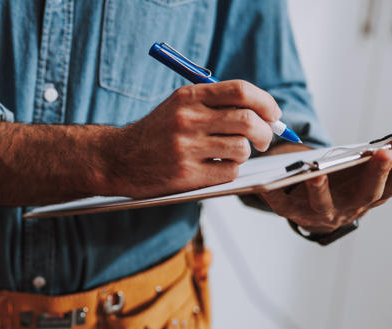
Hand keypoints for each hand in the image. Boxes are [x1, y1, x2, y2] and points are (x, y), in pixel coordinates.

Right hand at [107, 80, 280, 197]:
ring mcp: (186, 148)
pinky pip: (229, 171)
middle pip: (249, 120)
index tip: (274, 114)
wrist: (117, 159)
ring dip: (244, 154)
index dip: (266, 103)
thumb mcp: (179, 107)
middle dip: (266, 132)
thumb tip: (265, 114)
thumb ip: (216, 105)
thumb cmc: (156, 133)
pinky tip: (214, 167)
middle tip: (264, 139)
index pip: (241, 91)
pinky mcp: (186, 174)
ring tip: (230, 154)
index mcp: (188, 97)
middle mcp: (188, 119)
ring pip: (242, 149)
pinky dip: (229, 170)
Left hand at [262, 109, 391, 232]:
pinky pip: (282, 205)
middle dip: (379, 172)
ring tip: (317, 173)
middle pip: (370, 192)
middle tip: (384, 152)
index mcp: (377, 191)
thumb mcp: (370, 161)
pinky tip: (265, 183)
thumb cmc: (346, 180)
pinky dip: (273, 195)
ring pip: (324, 204)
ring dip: (321, 189)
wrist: (314, 209)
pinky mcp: (294, 212)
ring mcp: (324, 211)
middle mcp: (354, 205)